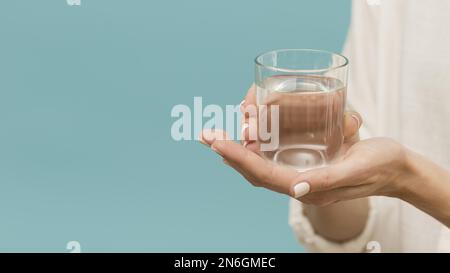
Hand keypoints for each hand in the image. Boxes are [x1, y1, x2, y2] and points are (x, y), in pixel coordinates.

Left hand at [199, 86, 410, 205]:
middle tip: (207, 134)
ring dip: (237, 150)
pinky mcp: (306, 164)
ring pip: (259, 164)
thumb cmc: (380, 166)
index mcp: (307, 187)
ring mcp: (300, 174)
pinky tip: (246, 137)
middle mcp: (298, 183)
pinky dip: (254, 147)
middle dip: (228, 153)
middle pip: (254, 170)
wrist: (396, 169)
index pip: (262, 174)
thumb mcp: (356, 169)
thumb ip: (327, 180)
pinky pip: (272, 158)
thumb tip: (295, 189)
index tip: (217, 141)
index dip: (238, 158)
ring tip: (217, 135)